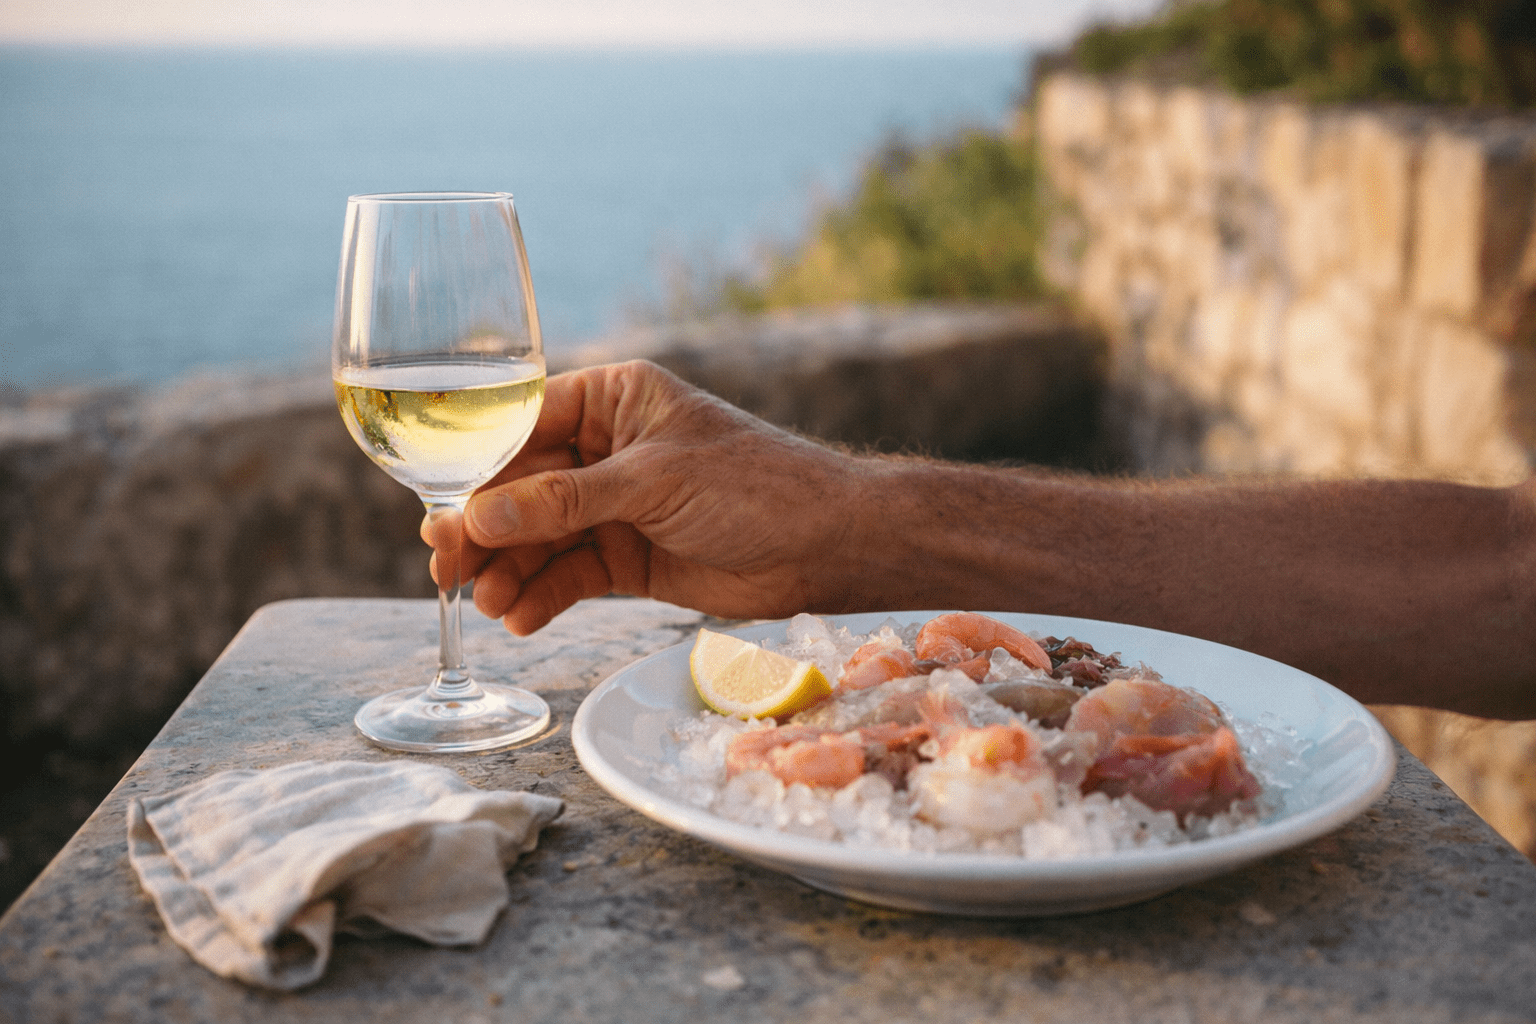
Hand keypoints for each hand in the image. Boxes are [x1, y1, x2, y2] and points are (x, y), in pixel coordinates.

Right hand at [440, 360, 868, 633]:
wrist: (826, 545)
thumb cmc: (753, 486)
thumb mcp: (651, 483)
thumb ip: (564, 501)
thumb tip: (477, 516)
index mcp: (613, 401)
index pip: (524, 430)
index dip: (478, 473)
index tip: (441, 513)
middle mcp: (607, 450)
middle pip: (522, 490)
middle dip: (485, 530)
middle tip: (446, 568)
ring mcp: (617, 507)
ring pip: (541, 538)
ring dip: (511, 571)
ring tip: (486, 604)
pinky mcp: (630, 557)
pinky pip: (571, 575)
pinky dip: (545, 597)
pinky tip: (520, 619)